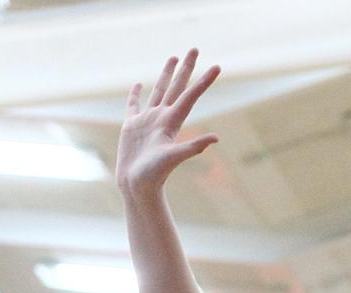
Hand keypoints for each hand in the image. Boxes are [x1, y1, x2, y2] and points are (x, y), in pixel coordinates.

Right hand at [117, 49, 219, 193]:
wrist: (136, 187)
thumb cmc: (155, 174)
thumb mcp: (174, 158)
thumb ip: (193, 147)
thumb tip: (216, 138)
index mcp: (172, 121)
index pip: (191, 95)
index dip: (204, 81)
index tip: (218, 66)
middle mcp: (162, 117)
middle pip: (177, 86)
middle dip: (186, 68)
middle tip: (194, 48)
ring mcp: (147, 120)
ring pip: (158, 90)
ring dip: (166, 74)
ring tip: (173, 57)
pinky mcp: (131, 126)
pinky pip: (134, 105)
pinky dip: (136, 94)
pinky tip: (139, 84)